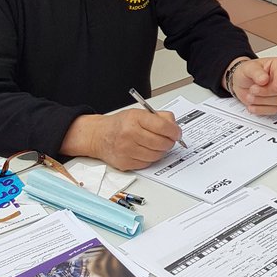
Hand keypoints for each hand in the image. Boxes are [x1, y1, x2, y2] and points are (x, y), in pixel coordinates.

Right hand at [61, 108, 180, 170]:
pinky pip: (147, 164)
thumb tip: (175, 127)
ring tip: (157, 145)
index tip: (177, 133)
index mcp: (135, 119)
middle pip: (161, 143)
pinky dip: (150, 158)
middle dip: (169, 142)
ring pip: (156, 155)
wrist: (99, 136)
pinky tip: (146, 151)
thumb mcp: (139, 113)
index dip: (174, 131)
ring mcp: (127, 150)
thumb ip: (160, 117)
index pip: (163, 127)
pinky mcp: (125, 163)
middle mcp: (130, 134)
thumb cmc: (121, 124)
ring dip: (161, 151)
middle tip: (169, 140)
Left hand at [227, 57, 276, 114]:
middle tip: (252, 89)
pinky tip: (252, 105)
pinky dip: (261, 109)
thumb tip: (265, 79)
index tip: (268, 84)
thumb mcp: (248, 68)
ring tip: (250, 97)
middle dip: (265, 92)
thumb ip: (256, 72)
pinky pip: (274, 110)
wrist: (241, 82)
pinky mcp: (276, 103)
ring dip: (261, 101)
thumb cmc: (247, 72)